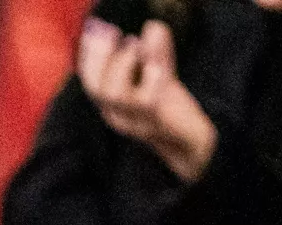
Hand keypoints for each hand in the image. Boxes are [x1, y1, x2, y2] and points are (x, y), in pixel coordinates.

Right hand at [78, 18, 217, 182]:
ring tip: (134, 44)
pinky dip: (150, 76)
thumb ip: (155, 52)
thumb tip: (152, 26)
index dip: (90, 54)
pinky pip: (147, 101)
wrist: (191, 142)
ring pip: (116, 94)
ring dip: (122, 64)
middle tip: (113, 33)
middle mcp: (118, 116)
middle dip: (101, 56)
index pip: (91, 81)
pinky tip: (158, 64)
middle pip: (98, 89)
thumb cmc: (170, 108)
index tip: (96, 28)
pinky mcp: (156, 121)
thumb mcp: (160, 76)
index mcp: (111, 106)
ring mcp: (135, 122)